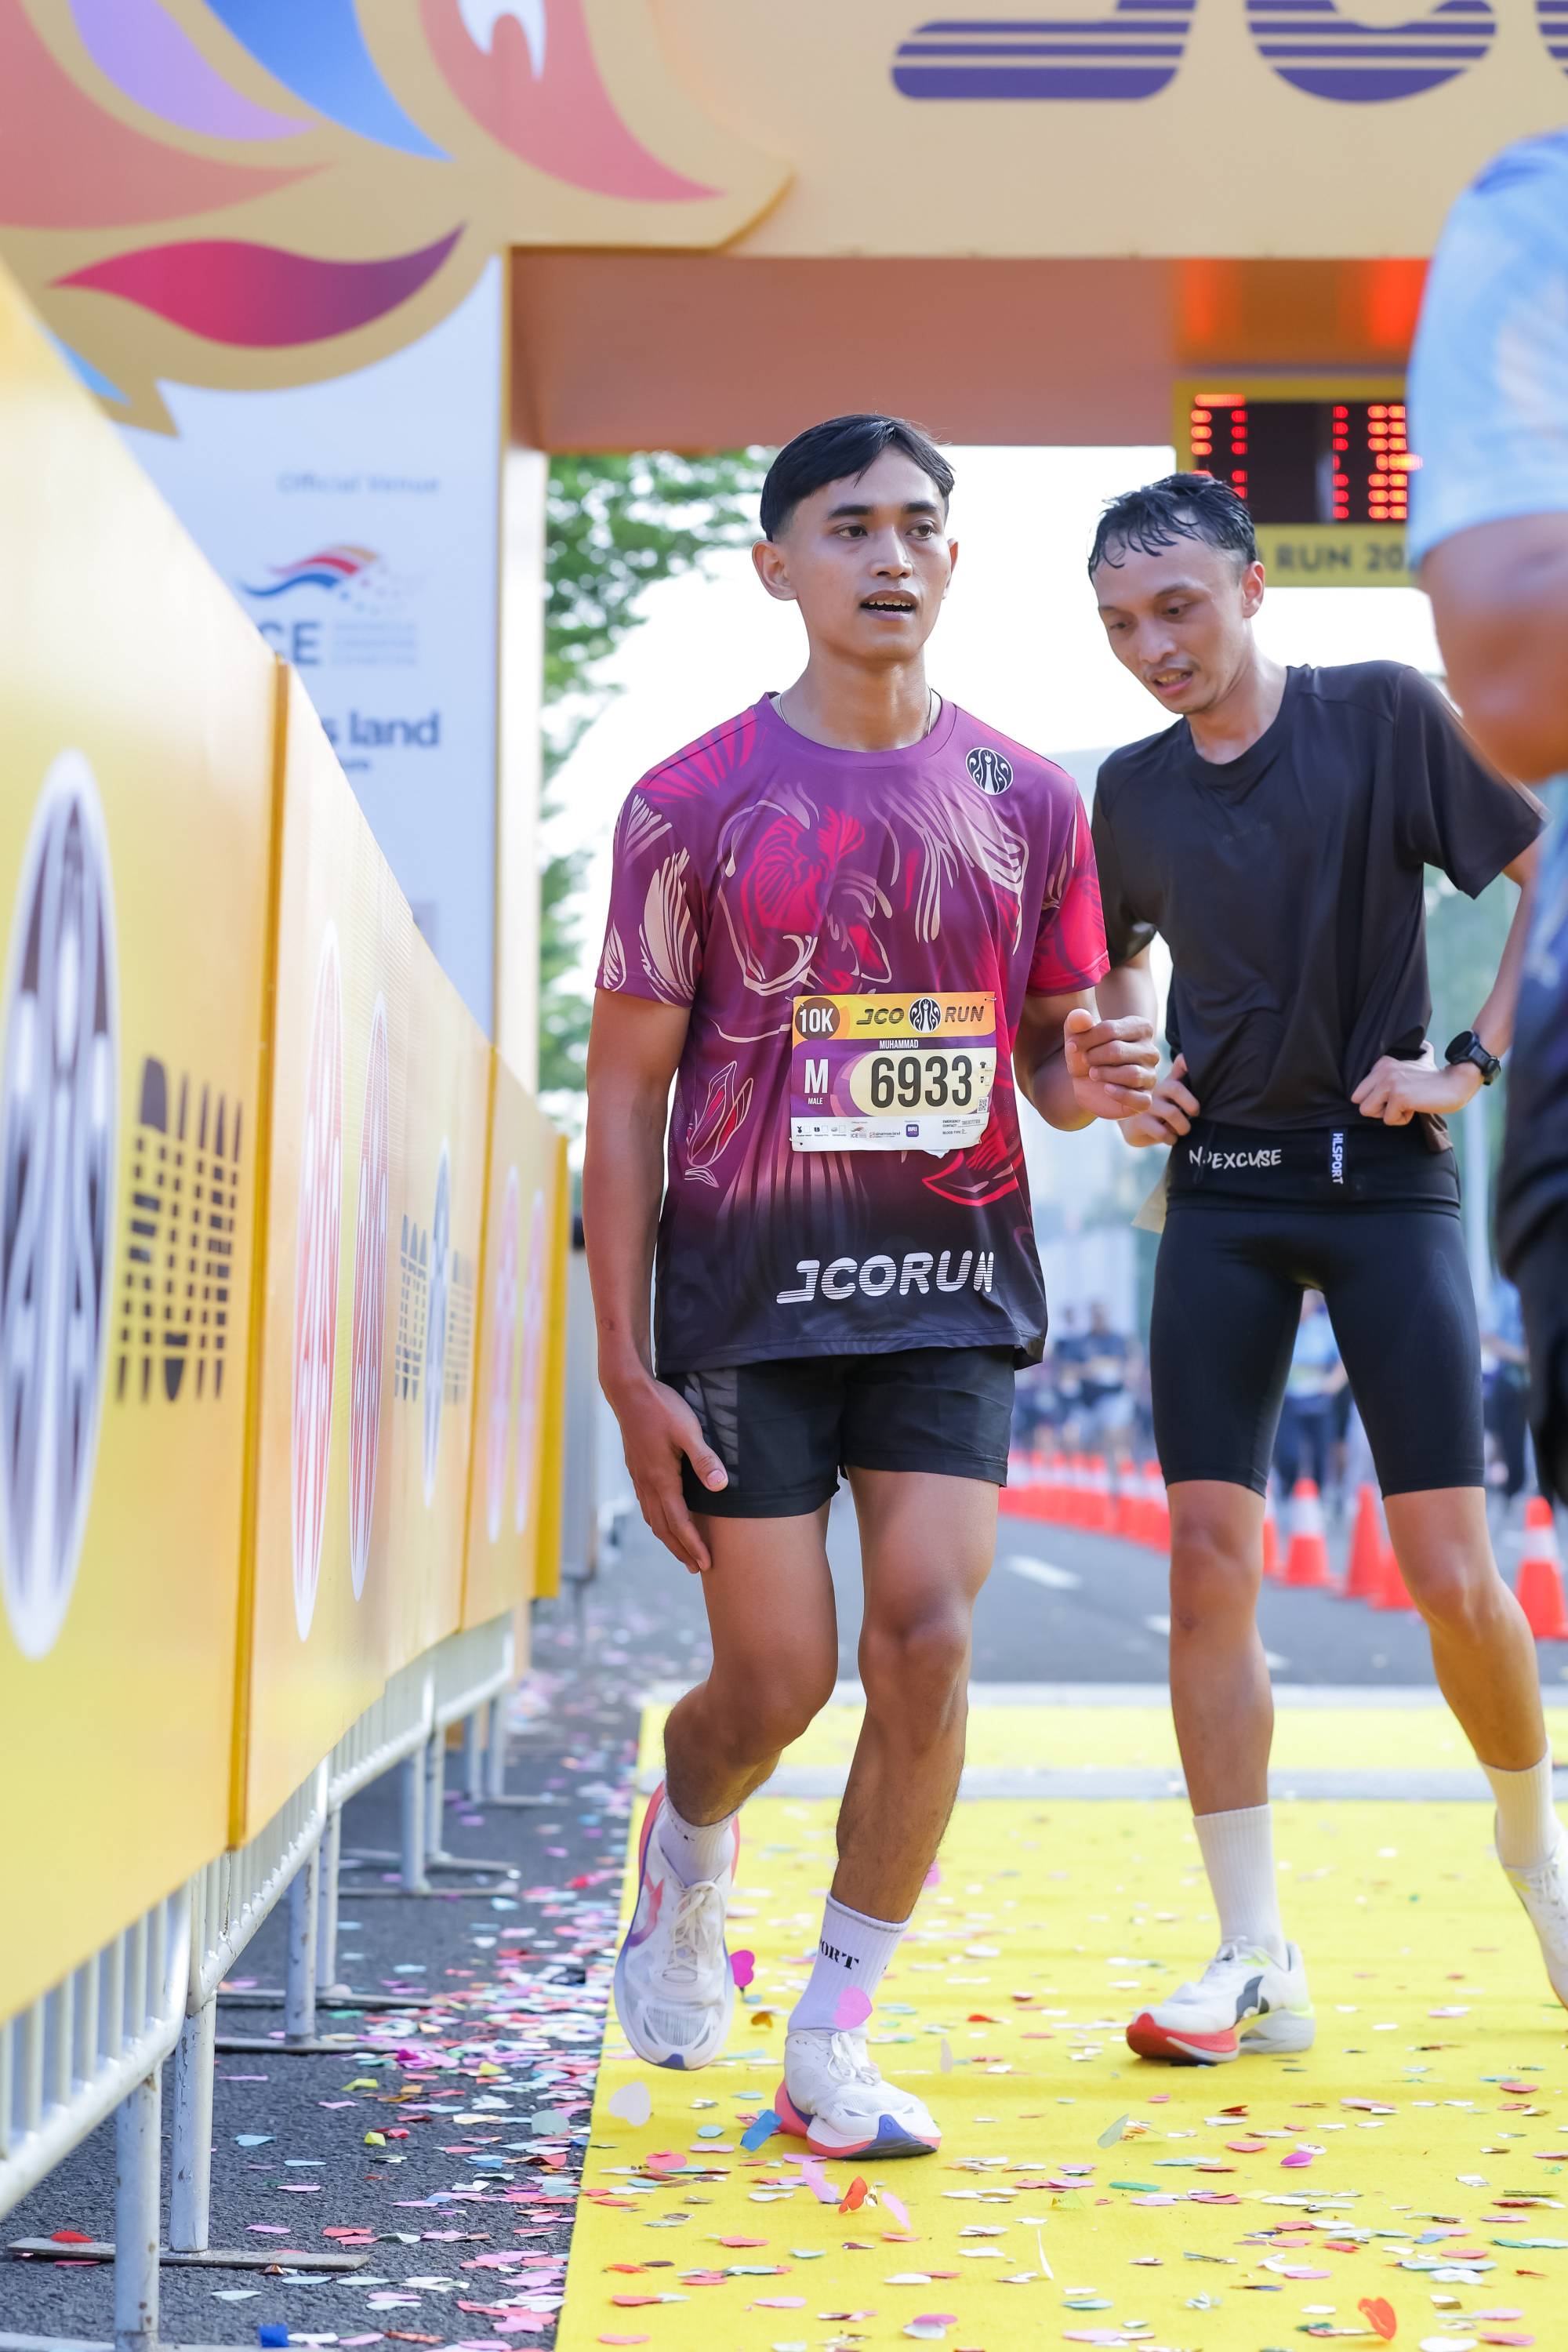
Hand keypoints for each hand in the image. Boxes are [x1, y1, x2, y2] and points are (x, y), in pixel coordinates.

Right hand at [606, 1371, 727, 1573]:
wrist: (627, 1391)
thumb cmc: (661, 1408)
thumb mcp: (688, 1430)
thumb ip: (704, 1458)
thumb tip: (721, 1486)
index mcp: (661, 1479)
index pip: (680, 1522)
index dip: (694, 1545)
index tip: (707, 1563)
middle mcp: (647, 1484)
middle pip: (664, 1528)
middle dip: (681, 1550)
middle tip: (698, 1568)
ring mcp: (639, 1477)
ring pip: (653, 1519)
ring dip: (668, 1539)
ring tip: (681, 1552)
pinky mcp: (636, 1469)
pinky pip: (646, 1506)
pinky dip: (657, 1522)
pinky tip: (662, 1520)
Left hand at [1062, 1007, 1158, 1121]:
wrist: (1088, 1084)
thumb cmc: (1088, 1054)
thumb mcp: (1077, 1037)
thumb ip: (1076, 1023)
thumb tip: (1081, 1016)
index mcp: (1140, 1028)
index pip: (1111, 1029)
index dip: (1087, 1038)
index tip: (1072, 1044)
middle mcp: (1150, 1051)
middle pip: (1118, 1050)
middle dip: (1094, 1056)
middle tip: (1084, 1060)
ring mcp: (1150, 1076)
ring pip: (1132, 1074)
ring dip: (1105, 1074)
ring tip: (1093, 1073)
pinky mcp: (1146, 1098)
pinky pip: (1140, 1099)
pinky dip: (1121, 1094)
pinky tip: (1106, 1089)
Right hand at [1118, 1052, 1200, 1146]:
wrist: (1133, 1127)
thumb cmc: (1158, 1108)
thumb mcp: (1169, 1094)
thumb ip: (1179, 1076)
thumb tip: (1186, 1057)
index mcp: (1166, 1083)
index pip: (1178, 1069)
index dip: (1186, 1065)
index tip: (1191, 1070)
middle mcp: (1155, 1091)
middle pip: (1176, 1088)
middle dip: (1191, 1103)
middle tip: (1195, 1114)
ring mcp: (1145, 1106)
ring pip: (1172, 1113)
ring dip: (1183, 1126)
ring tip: (1182, 1131)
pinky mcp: (1139, 1123)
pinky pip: (1161, 1131)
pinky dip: (1171, 1138)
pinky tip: (1170, 1138)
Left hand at [1352, 1051, 1479, 1124]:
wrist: (1456, 1083)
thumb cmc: (1433, 1080)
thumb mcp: (1407, 1069)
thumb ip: (1389, 1074)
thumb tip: (1379, 1080)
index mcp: (1381, 1063)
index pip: (1358, 1092)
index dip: (1376, 1100)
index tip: (1396, 1096)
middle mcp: (1382, 1070)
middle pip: (1359, 1102)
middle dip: (1376, 1109)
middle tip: (1398, 1104)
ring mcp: (1390, 1082)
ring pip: (1367, 1111)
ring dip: (1388, 1115)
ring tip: (1407, 1105)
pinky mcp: (1399, 1096)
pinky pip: (1389, 1119)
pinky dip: (1403, 1119)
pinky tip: (1417, 1107)